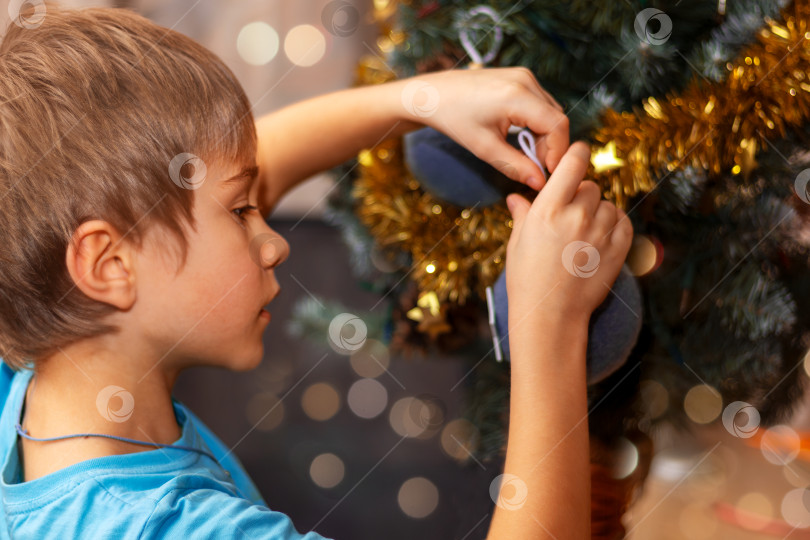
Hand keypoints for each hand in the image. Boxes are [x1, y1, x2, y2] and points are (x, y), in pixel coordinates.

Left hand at [397, 67, 568, 189]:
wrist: (434, 95)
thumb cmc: (454, 119)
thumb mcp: (484, 148)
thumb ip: (515, 166)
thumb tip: (540, 183)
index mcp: (517, 95)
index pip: (557, 125)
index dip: (558, 151)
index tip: (548, 172)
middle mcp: (525, 80)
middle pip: (557, 118)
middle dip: (550, 146)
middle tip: (535, 168)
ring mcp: (524, 75)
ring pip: (551, 111)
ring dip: (544, 136)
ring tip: (525, 154)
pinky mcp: (520, 77)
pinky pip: (540, 103)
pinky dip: (537, 123)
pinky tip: (521, 138)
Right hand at [504, 142, 633, 328]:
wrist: (550, 315)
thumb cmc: (527, 279)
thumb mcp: (518, 243)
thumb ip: (523, 214)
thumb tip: (516, 198)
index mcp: (548, 209)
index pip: (573, 162)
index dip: (576, 154)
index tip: (575, 157)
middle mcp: (577, 216)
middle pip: (590, 186)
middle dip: (581, 195)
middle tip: (569, 214)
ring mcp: (600, 233)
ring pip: (608, 205)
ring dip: (598, 212)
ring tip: (583, 233)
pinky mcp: (618, 250)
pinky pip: (624, 223)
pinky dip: (615, 225)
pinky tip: (600, 237)